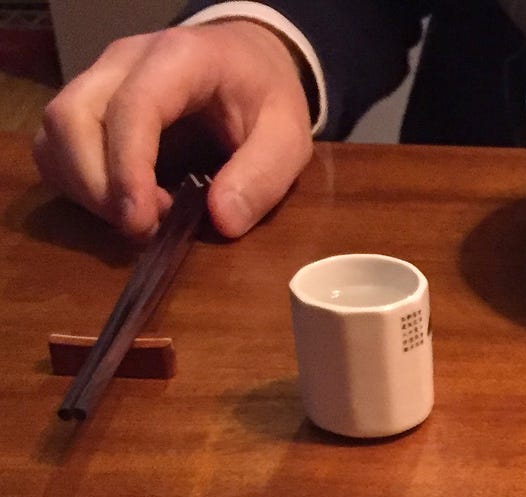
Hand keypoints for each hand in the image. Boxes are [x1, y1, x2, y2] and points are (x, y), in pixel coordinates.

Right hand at [33, 21, 311, 240]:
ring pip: (56, 131)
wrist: (247, 63)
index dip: (128, 168)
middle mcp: (123, 62)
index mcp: (178, 58)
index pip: (132, 108)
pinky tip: (123, 206)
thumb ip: (262, 176)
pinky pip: (58, 145)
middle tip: (143, 228)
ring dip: (85, 188)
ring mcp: (100, 81)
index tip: (140, 222)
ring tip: (139, 219)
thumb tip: (221, 221)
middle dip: (97, 185)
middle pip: (72, 116)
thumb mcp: (288, 135)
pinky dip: (78, 185)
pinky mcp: (90, 106)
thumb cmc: (265, 97)